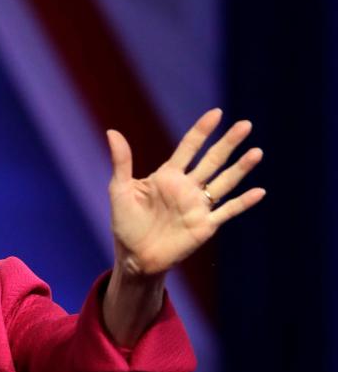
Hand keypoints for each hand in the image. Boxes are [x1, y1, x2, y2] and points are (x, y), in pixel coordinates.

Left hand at [106, 108, 265, 275]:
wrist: (134, 258)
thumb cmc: (125, 224)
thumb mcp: (119, 190)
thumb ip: (121, 162)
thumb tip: (112, 131)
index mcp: (168, 176)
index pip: (189, 148)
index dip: (202, 131)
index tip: (216, 113)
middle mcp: (187, 187)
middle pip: (212, 160)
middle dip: (228, 143)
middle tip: (245, 125)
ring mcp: (198, 206)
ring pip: (224, 182)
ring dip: (240, 168)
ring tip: (257, 152)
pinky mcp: (204, 225)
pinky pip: (227, 211)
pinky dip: (243, 202)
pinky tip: (259, 191)